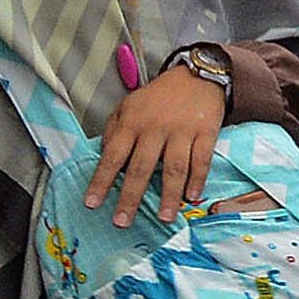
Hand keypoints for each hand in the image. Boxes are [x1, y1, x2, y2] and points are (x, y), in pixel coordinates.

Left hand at [83, 63, 226, 222]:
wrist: (197, 77)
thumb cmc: (158, 97)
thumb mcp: (127, 107)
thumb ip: (114, 131)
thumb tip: (104, 159)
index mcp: (131, 123)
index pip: (113, 157)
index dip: (101, 181)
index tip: (92, 204)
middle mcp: (155, 129)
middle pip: (141, 168)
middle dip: (130, 197)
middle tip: (122, 222)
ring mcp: (181, 132)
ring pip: (174, 169)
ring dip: (169, 196)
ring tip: (165, 218)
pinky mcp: (206, 133)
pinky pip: (201, 161)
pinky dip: (197, 180)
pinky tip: (192, 197)